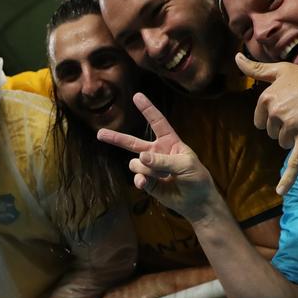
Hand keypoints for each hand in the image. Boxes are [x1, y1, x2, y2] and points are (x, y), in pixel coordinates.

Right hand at [98, 93, 219, 221]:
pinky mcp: (147, 182)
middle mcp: (157, 153)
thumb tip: (140, 157)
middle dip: (116, 138)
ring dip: (147, 169)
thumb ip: (163, 161)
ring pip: (136, 164)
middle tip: (100, 133)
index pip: (157, 122)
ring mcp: (150, 168)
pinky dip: (140, 180)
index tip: (137, 96)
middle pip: (132, 143)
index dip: (147, 109)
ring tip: (163, 176)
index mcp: (170, 142)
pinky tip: (145, 184)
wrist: (197, 202)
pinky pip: (137, 177)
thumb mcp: (185, 165)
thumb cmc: (197, 178)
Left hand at [235, 55, 297, 195]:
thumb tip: (235, 57)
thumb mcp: (280, 70)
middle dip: (286, 127)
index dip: (275, 119)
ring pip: (283, 143)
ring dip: (295, 136)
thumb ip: (255, 68)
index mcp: (266, 99)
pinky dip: (289, 178)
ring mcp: (290, 126)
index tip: (290, 107)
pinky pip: (295, 161)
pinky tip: (281, 192)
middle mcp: (275, 112)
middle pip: (272, 134)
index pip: (261, 122)